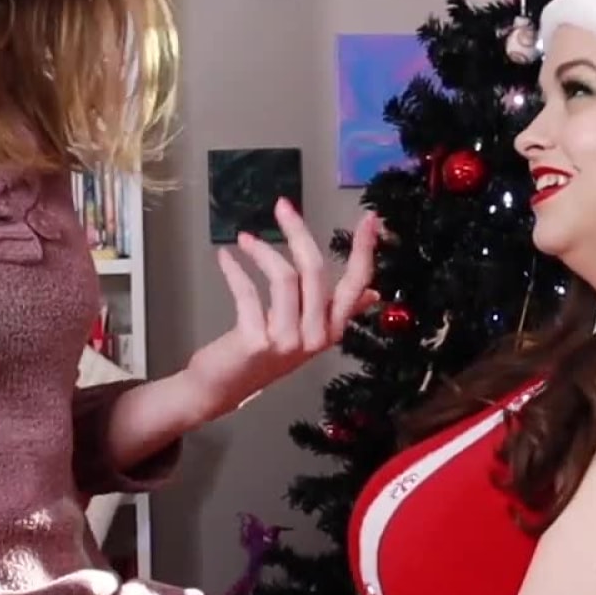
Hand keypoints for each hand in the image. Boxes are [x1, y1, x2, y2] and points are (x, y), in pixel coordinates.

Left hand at [182, 200, 379, 419]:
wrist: (222, 388)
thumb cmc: (264, 355)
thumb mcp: (306, 333)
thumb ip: (337, 312)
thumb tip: (373, 294)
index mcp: (332, 329)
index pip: (355, 284)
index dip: (364, 250)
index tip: (370, 218)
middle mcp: (316, 336)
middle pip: (315, 270)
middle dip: (298, 232)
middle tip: (282, 206)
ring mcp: (288, 341)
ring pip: (284, 277)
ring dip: (262, 251)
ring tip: (245, 238)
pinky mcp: (258, 341)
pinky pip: (249, 292)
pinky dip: (235, 270)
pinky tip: (225, 258)